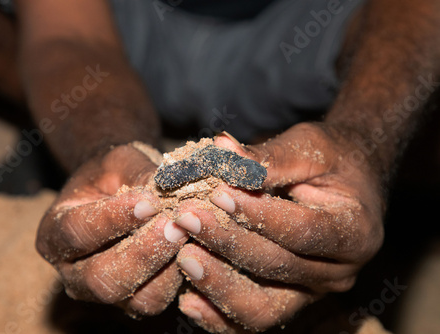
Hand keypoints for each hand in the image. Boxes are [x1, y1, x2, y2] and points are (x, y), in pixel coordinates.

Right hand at [36, 143, 188, 315]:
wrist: (119, 190)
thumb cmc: (113, 173)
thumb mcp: (119, 161)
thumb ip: (137, 172)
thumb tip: (164, 189)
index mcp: (54, 233)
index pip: (76, 232)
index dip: (112, 219)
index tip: (148, 202)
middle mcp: (72, 271)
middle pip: (101, 277)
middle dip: (142, 252)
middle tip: (174, 225)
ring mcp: (102, 291)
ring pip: (131, 297)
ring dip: (164, 268)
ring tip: (188, 234)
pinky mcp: (133, 299)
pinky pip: (155, 299)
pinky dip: (179, 277)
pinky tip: (194, 247)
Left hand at [173, 123, 384, 331]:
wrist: (348, 183)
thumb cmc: (331, 160)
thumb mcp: (310, 148)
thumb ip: (270, 156)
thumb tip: (221, 150)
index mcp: (355, 232)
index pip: (303, 230)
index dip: (257, 215)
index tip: (217, 193)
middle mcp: (339, 272)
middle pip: (278, 266)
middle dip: (228, 243)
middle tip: (187, 218)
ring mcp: (313, 292)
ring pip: (265, 307)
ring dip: (219, 285)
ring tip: (184, 257)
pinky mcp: (289, 300)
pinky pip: (253, 319)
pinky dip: (220, 315)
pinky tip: (188, 301)